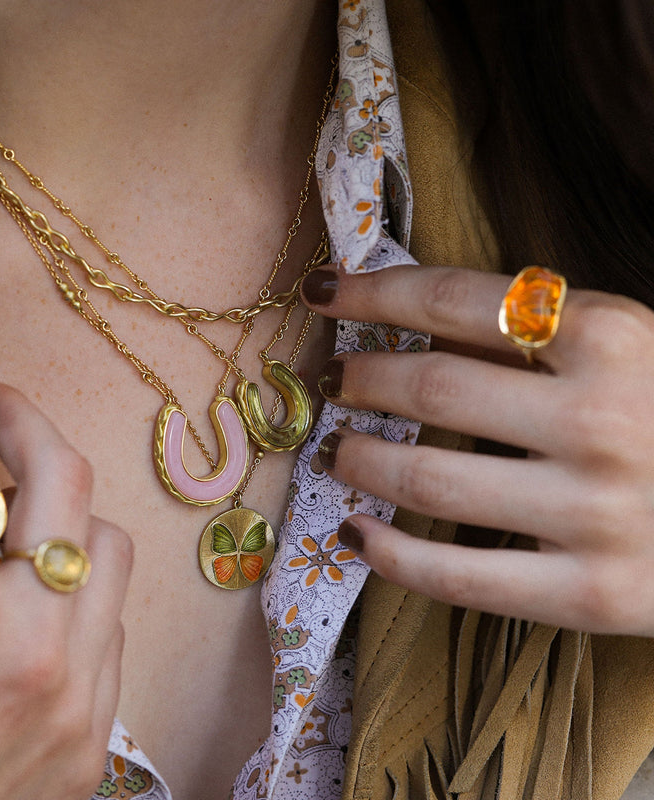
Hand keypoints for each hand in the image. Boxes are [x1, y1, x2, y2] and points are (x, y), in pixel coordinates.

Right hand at [0, 265, 131, 798]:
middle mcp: (32, 645)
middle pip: (63, 473)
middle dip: (22, 418)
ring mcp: (79, 690)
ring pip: (106, 540)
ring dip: (61, 508)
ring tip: (10, 512)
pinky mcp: (96, 730)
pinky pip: (112, 615)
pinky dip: (77, 583)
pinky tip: (34, 597)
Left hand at [303, 263, 653, 635]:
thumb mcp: (624, 345)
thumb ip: (532, 329)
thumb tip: (410, 322)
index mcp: (613, 335)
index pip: (456, 298)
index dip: (374, 292)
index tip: (322, 292)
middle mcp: (603, 417)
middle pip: (434, 387)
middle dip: (362, 380)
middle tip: (331, 384)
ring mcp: (599, 511)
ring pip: (431, 482)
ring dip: (361, 463)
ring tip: (336, 453)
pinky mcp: (594, 595)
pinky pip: (461, 578)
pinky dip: (391, 557)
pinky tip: (357, 535)